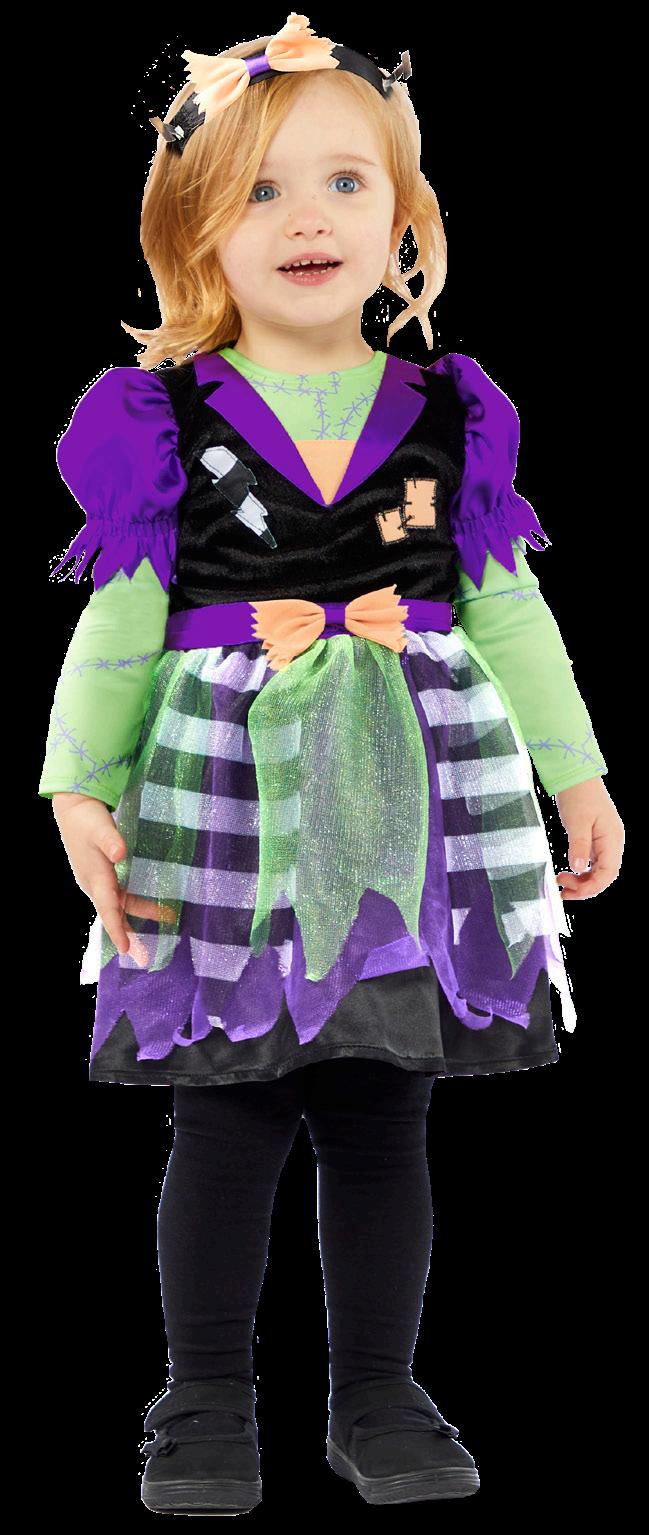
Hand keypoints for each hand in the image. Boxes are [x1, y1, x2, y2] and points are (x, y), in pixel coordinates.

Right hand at [52, 793, 175, 962]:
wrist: (74, 808)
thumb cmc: (87, 819)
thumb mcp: (100, 828)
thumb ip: (111, 841)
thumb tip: (120, 854)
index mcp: (95, 878)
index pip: (108, 909)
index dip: (116, 929)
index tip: (125, 949)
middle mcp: (95, 885)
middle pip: (115, 914)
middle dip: (130, 935)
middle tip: (145, 958)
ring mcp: (98, 881)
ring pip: (120, 905)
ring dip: (139, 916)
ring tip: (166, 918)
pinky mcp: (103, 874)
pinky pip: (119, 896)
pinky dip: (132, 906)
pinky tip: (147, 907)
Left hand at [554, 778, 623, 900]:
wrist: (576, 776)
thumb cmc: (578, 795)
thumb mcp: (576, 822)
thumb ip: (579, 846)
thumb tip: (579, 868)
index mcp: (612, 839)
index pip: (608, 873)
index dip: (591, 887)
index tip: (571, 892)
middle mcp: (612, 843)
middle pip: (604, 875)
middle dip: (585, 887)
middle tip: (562, 889)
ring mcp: (605, 841)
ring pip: (598, 870)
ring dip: (582, 880)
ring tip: (561, 881)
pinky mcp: (596, 839)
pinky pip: (592, 862)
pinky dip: (581, 870)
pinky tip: (568, 871)